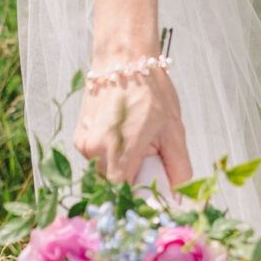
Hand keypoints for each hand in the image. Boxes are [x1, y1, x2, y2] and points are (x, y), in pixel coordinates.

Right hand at [73, 69, 192, 188]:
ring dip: (121, 167)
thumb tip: (181, 201)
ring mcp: (83, 144)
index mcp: (118, 151)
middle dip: (132, 181)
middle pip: (113, 186)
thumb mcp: (173, 131)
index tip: (152, 195)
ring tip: (138, 141)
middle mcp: (94, 151)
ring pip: (104, 173)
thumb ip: (179, 170)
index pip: (123, 196)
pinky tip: (124, 134)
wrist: (124, 59)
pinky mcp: (79, 137)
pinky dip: (111, 155)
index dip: (138, 200)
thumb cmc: (152, 91)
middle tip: (150, 159)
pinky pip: (96, 159)